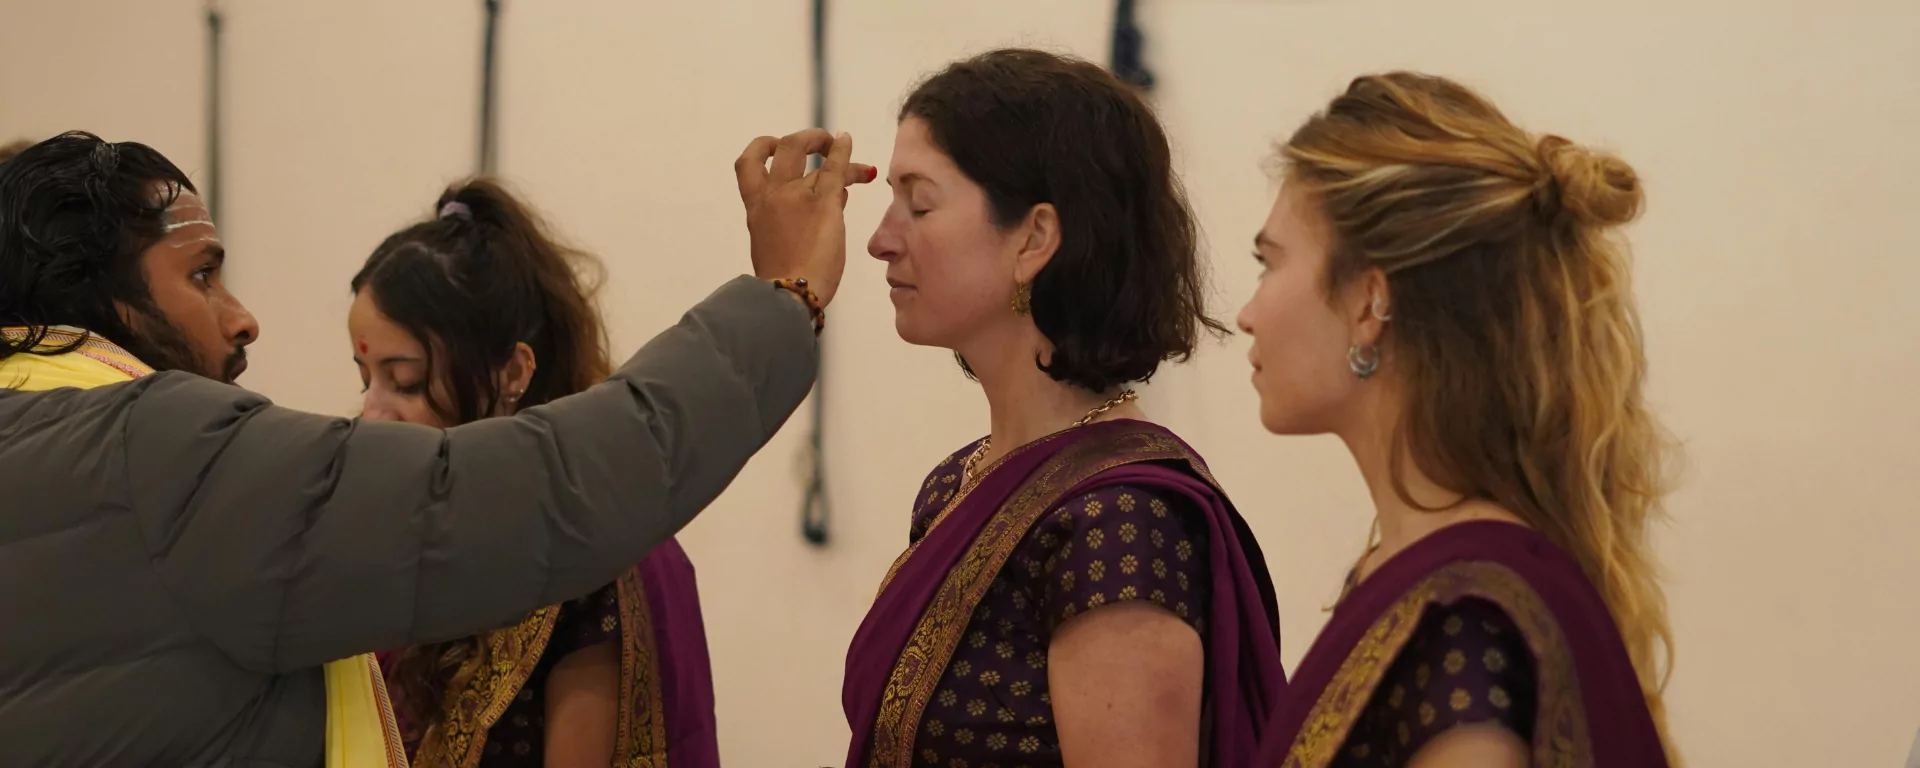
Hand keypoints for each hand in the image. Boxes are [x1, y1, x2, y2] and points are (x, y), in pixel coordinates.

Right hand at [734, 129, 875, 305]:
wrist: (788, 295)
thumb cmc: (785, 282)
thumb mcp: (778, 245)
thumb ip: (797, 217)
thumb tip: (834, 194)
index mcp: (756, 209)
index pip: (747, 165)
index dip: (761, 147)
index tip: (775, 144)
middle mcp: (772, 195)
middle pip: (783, 148)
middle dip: (802, 139)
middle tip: (819, 142)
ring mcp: (796, 196)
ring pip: (814, 159)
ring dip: (830, 148)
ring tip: (843, 146)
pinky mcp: (821, 203)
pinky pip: (834, 168)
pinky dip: (842, 150)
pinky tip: (847, 141)